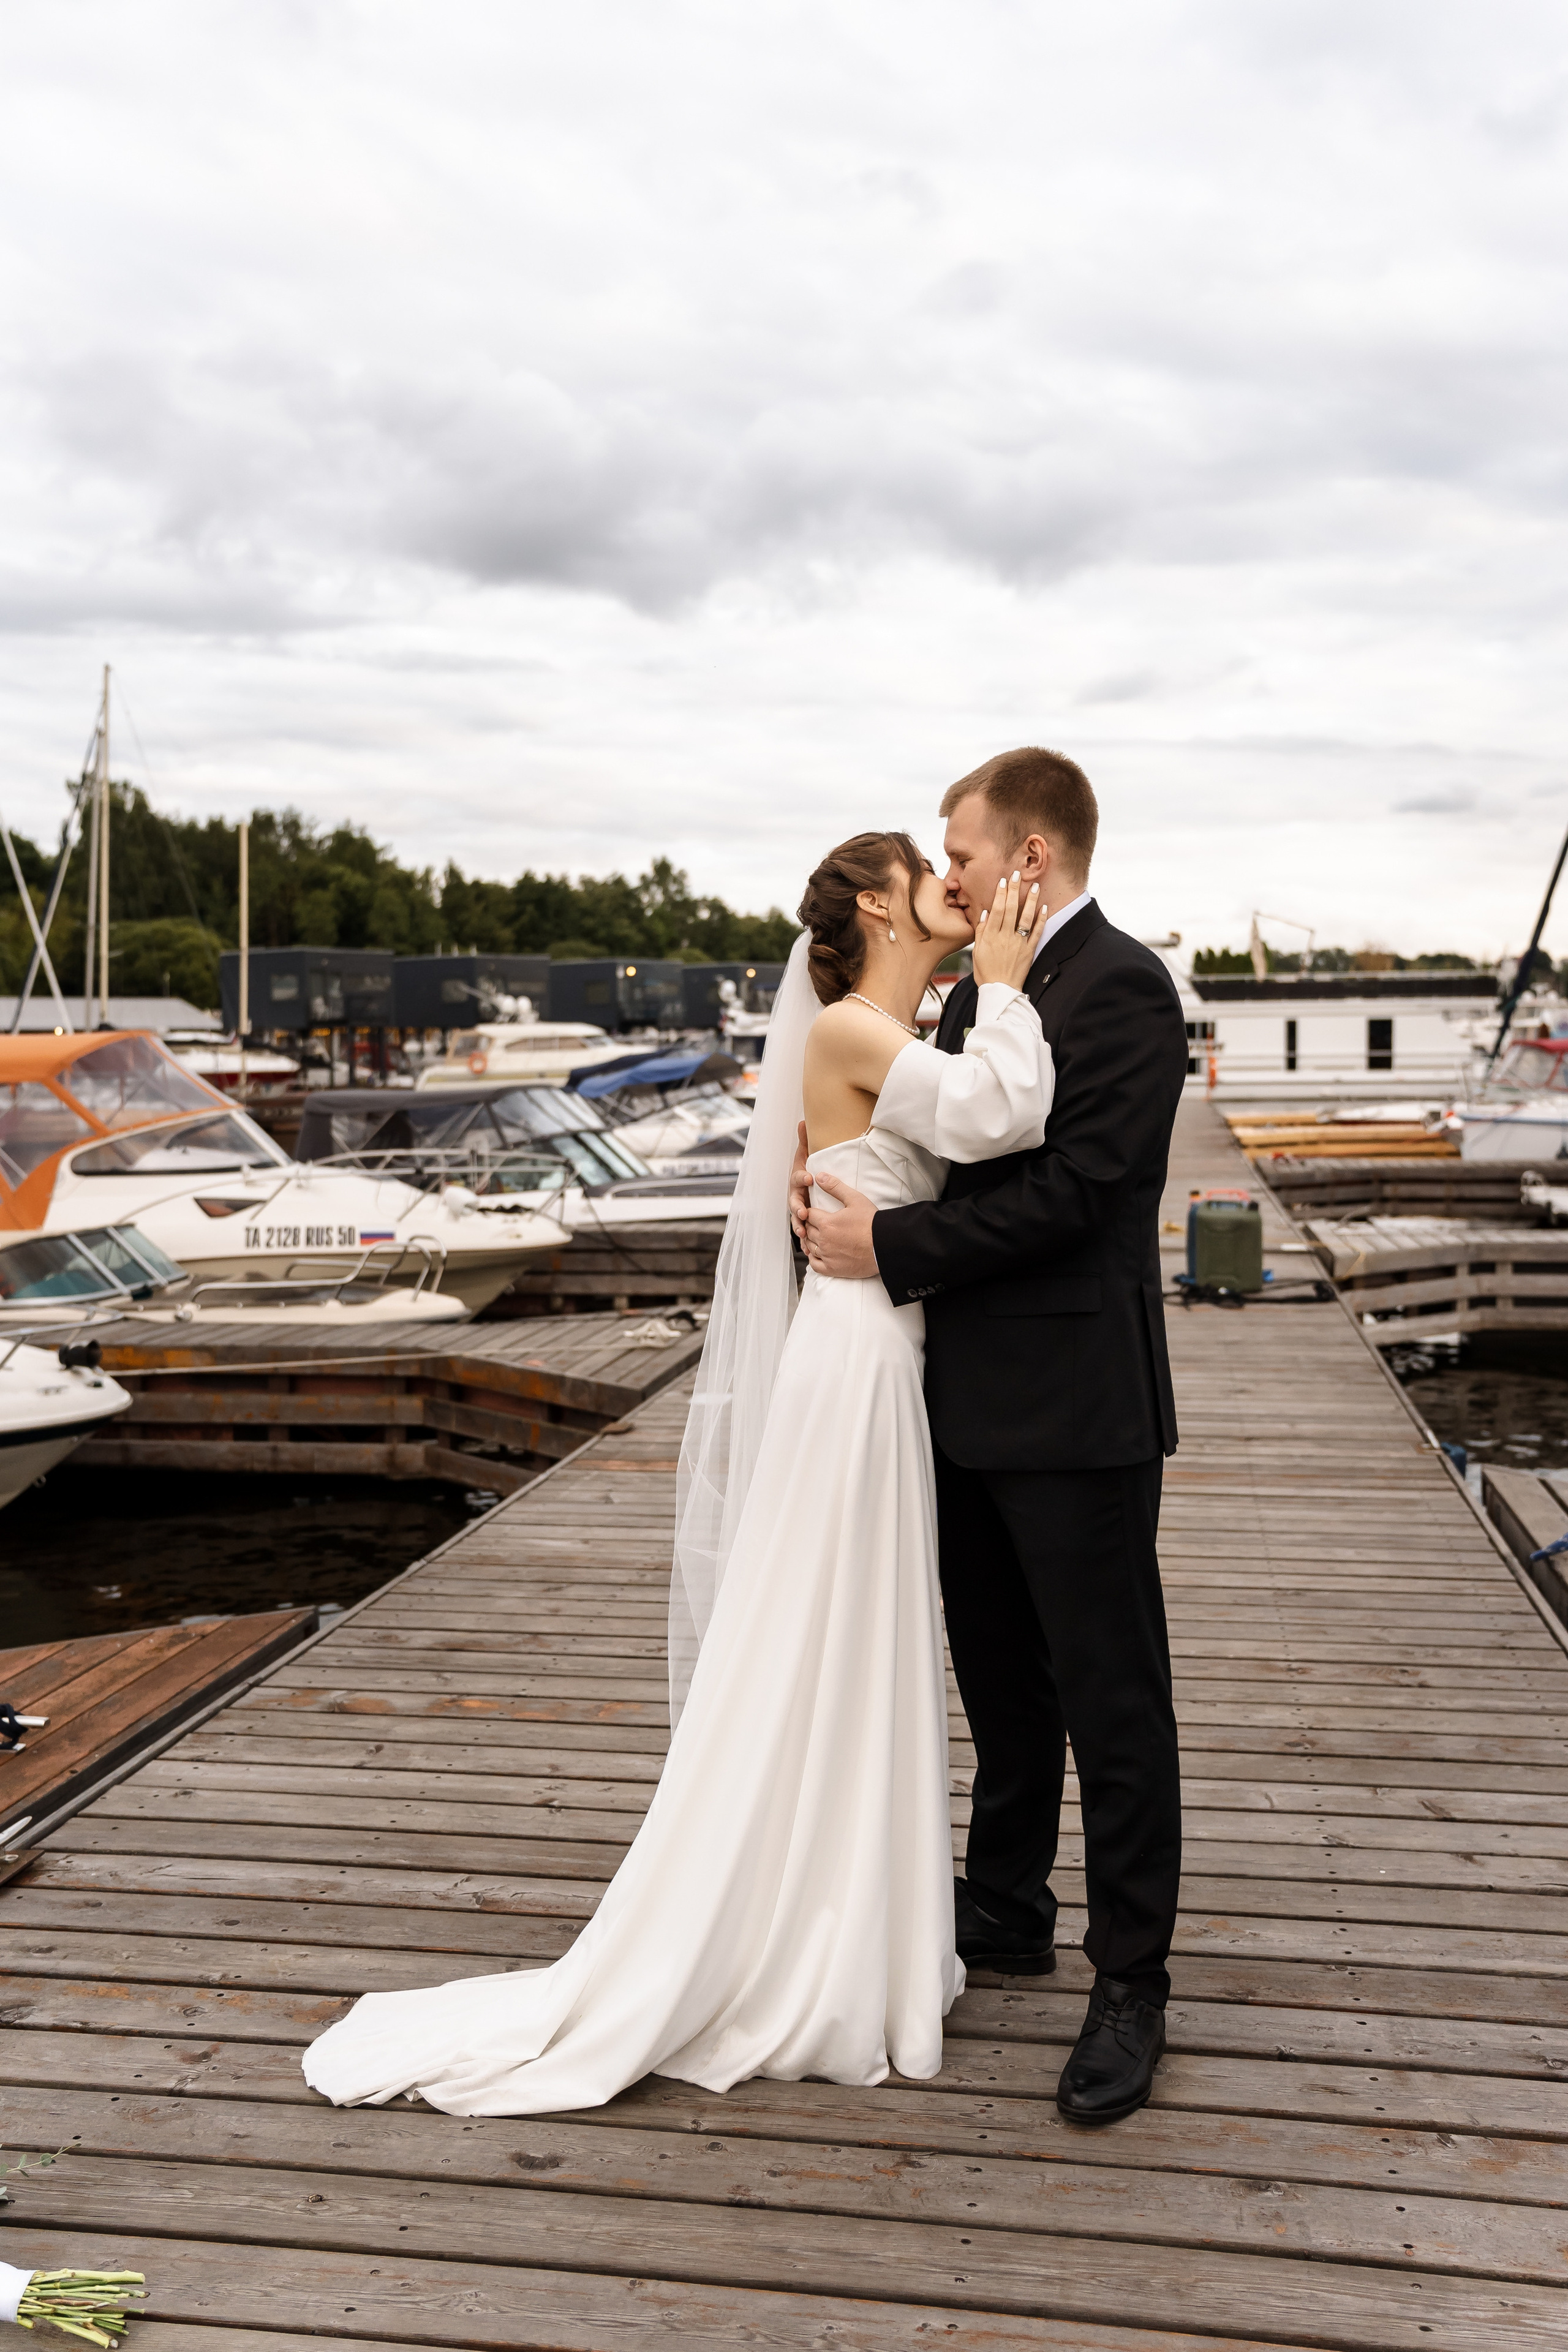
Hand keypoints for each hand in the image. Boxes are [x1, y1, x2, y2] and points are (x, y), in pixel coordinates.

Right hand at [788, 1120, 810, 1238]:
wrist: (810, 1185)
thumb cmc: (809, 1169)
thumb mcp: (808, 1155)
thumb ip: (805, 1140)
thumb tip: (803, 1121)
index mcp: (798, 1180)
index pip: (798, 1178)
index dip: (802, 1177)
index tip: (809, 1177)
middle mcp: (795, 1195)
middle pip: (793, 1201)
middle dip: (797, 1207)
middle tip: (804, 1211)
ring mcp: (798, 1208)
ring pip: (796, 1218)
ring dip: (798, 1225)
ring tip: (803, 1231)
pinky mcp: (804, 1220)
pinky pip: (802, 1230)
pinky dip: (804, 1240)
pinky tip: (808, 1248)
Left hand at [801, 1169, 878, 1279]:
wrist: (885, 1245)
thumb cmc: (872, 1223)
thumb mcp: (855, 1199)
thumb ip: (835, 1187)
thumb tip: (820, 1177)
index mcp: (827, 1223)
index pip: (808, 1215)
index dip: (811, 1212)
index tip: (816, 1213)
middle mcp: (824, 1241)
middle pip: (807, 1230)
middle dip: (811, 1225)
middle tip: (818, 1223)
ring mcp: (828, 1256)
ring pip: (810, 1247)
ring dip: (811, 1241)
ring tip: (818, 1237)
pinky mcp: (833, 1269)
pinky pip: (815, 1265)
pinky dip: (813, 1259)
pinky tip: (818, 1254)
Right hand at [972, 870, 1043, 989]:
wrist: (1000, 991)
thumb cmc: (986, 973)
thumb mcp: (977, 952)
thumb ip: (981, 932)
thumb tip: (985, 913)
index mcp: (991, 936)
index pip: (996, 910)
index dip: (1000, 894)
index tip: (1003, 881)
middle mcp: (1005, 937)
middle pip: (1010, 909)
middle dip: (1014, 890)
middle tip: (1017, 874)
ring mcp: (1019, 944)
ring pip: (1025, 918)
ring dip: (1031, 900)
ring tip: (1035, 886)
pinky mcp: (1029, 951)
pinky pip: (1037, 933)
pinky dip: (1041, 920)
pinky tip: (1044, 907)